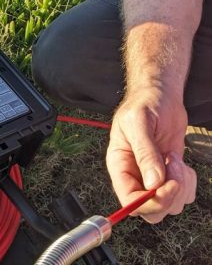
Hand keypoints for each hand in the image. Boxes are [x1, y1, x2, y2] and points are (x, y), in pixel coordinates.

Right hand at [106, 87, 196, 222]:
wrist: (160, 96)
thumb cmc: (144, 104)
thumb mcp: (138, 123)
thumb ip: (145, 152)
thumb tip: (153, 184)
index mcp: (119, 166)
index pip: (129, 201)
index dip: (149, 201)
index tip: (167, 186)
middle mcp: (134, 176)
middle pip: (150, 211)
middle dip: (168, 198)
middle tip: (175, 170)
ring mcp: (153, 178)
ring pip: (170, 206)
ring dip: (181, 187)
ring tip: (175, 159)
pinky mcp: (170, 175)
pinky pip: (183, 195)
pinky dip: (188, 183)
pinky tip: (180, 161)